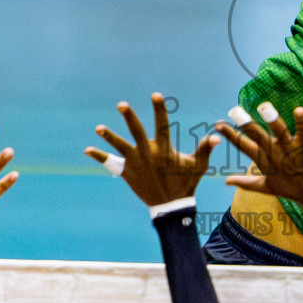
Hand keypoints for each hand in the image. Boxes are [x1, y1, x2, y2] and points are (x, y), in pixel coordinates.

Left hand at [85, 93, 217, 206]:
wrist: (170, 207)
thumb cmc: (186, 183)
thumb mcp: (198, 166)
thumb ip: (205, 149)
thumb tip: (216, 135)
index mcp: (164, 150)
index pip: (161, 125)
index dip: (159, 109)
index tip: (155, 95)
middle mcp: (148, 154)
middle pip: (136, 132)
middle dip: (129, 117)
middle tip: (121, 105)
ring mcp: (136, 164)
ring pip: (120, 147)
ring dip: (109, 137)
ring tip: (98, 128)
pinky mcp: (127, 173)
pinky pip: (111, 164)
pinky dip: (100, 157)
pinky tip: (87, 150)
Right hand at [215, 103, 302, 211]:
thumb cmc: (291, 190)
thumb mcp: (266, 187)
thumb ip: (245, 183)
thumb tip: (226, 182)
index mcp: (264, 160)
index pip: (243, 145)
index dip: (230, 135)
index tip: (217, 125)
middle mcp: (275, 153)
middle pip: (258, 136)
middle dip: (246, 124)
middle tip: (234, 111)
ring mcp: (291, 149)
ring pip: (280, 132)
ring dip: (273, 120)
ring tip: (265, 108)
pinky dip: (302, 122)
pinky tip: (299, 110)